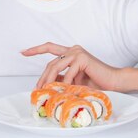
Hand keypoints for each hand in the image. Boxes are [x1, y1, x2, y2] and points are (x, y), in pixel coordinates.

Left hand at [21, 42, 137, 92]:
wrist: (113, 82)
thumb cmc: (96, 82)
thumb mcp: (74, 80)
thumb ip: (62, 78)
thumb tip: (47, 85)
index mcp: (70, 53)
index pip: (49, 47)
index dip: (36, 49)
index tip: (23, 52)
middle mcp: (73, 50)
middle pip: (51, 62)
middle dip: (43, 77)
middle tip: (38, 88)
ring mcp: (77, 52)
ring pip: (56, 66)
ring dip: (50, 80)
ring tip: (47, 90)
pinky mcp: (82, 58)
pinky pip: (68, 72)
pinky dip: (66, 82)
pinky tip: (66, 89)